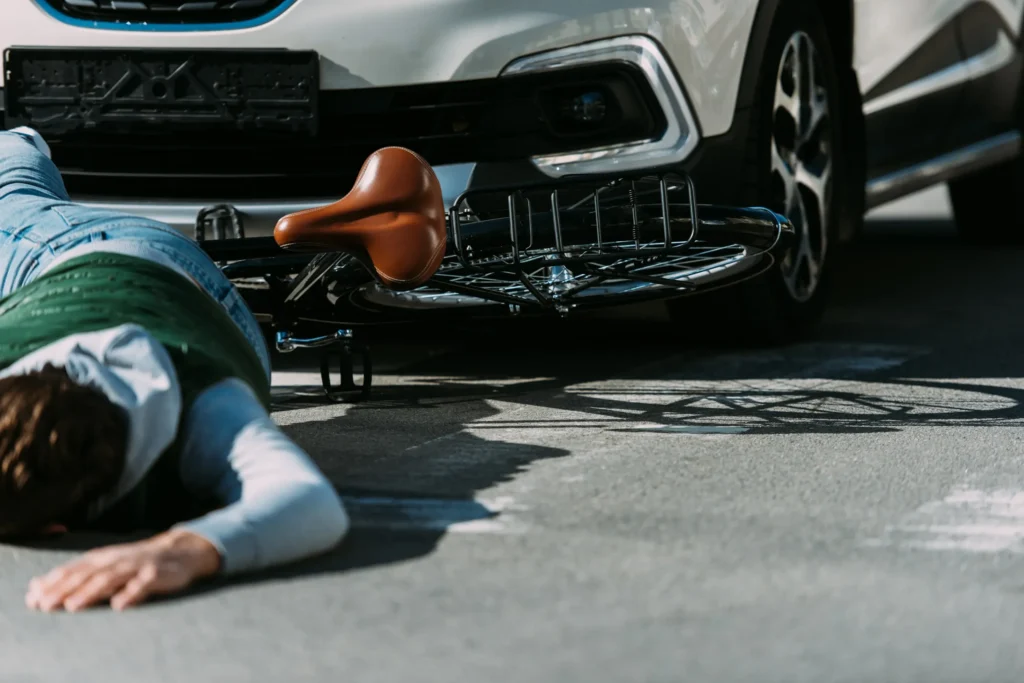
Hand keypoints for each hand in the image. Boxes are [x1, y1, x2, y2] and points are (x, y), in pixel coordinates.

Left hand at [25, 530, 221, 611]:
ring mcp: (137, 566)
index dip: (52, 583)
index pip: (73, 569)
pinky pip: (144, 585)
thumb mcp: (106, 565)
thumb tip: (34, 586)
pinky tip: (120, 605)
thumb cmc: (137, 562)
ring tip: (74, 605)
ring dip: (91, 591)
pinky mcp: (157, 575)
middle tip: (46, 605)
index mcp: (103, 558)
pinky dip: (131, 593)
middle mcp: (117, 559)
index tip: (33, 598)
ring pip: (111, 578)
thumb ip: (75, 575)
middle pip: (87, 574)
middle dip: (64, 589)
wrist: (182, 550)